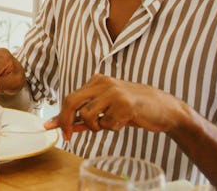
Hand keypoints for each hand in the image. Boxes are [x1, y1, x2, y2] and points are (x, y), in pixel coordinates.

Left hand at [44, 74, 188, 140]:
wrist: (165, 109)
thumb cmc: (134, 110)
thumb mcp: (107, 110)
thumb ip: (86, 117)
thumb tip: (64, 126)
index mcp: (97, 81)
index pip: (70, 98)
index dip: (61, 115)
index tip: (51, 127)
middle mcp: (103, 82)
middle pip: (72, 102)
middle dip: (66, 121)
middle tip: (68, 136)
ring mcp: (114, 92)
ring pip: (88, 115)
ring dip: (96, 127)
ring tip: (112, 123)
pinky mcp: (125, 103)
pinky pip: (107, 123)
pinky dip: (113, 128)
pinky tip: (125, 121)